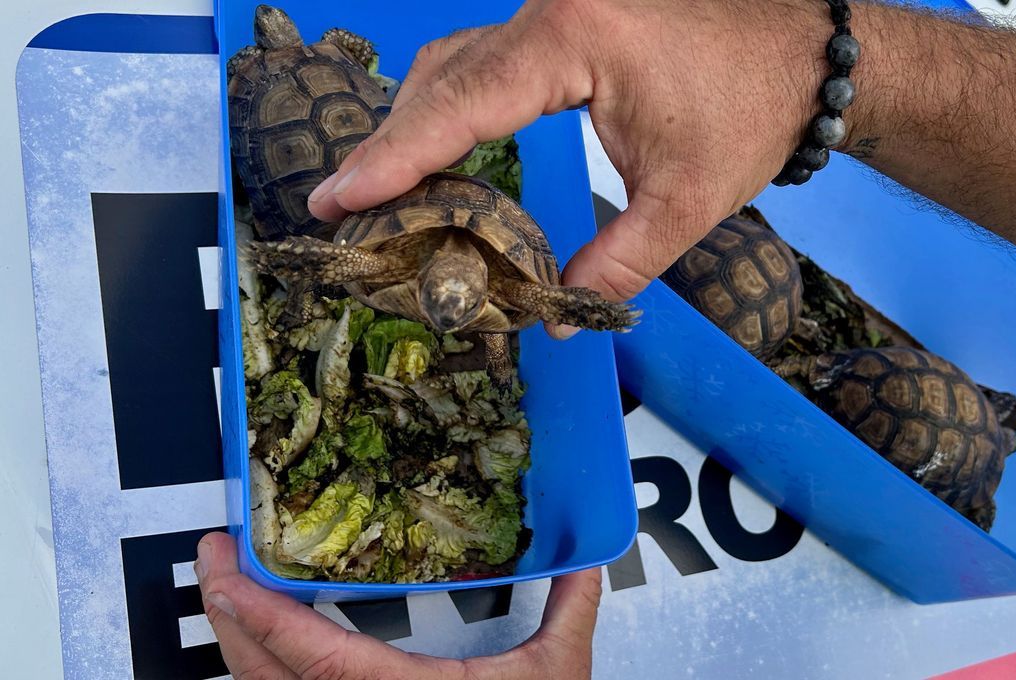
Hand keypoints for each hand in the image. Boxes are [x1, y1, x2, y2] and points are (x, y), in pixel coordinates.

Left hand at [194, 532, 600, 678]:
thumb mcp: (555, 676)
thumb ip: (567, 612)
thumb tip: (586, 564)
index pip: (311, 656)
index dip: (262, 614)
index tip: (228, 574)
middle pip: (263, 676)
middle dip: (227, 616)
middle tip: (213, 561)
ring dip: (238, 648)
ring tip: (228, 597)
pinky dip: (264, 676)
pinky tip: (261, 652)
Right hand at [307, 0, 828, 328]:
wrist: (806, 58)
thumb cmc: (754, 114)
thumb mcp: (684, 202)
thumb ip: (616, 263)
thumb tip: (560, 322)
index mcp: (576, 38)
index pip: (464, 102)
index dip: (397, 155)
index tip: (342, 195)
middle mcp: (554, 7)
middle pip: (444, 76)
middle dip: (391, 144)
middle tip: (338, 205)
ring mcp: (557, 5)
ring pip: (458, 60)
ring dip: (416, 122)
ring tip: (375, 187)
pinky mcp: (567, 17)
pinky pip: (487, 56)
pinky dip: (452, 102)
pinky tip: (434, 145)